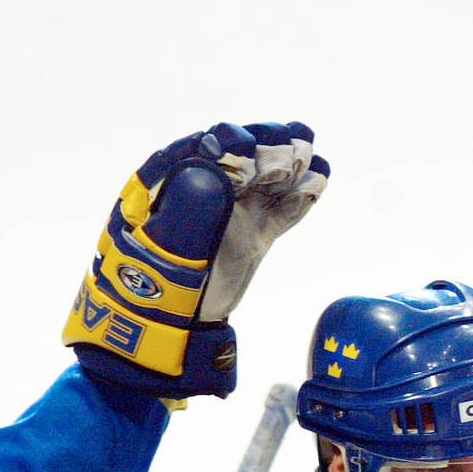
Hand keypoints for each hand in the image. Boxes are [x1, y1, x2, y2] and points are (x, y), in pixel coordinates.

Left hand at [63, 121, 327, 398]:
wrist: (169, 334)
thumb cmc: (153, 290)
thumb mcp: (161, 249)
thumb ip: (185, 209)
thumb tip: (213, 169)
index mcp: (165, 188)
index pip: (196, 151)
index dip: (223, 143)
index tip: (243, 144)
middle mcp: (200, 193)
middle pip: (236, 159)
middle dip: (265, 146)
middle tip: (293, 138)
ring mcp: (230, 213)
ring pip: (262, 181)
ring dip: (288, 166)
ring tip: (310, 153)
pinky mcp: (252, 234)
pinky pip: (278, 210)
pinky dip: (298, 198)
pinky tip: (319, 178)